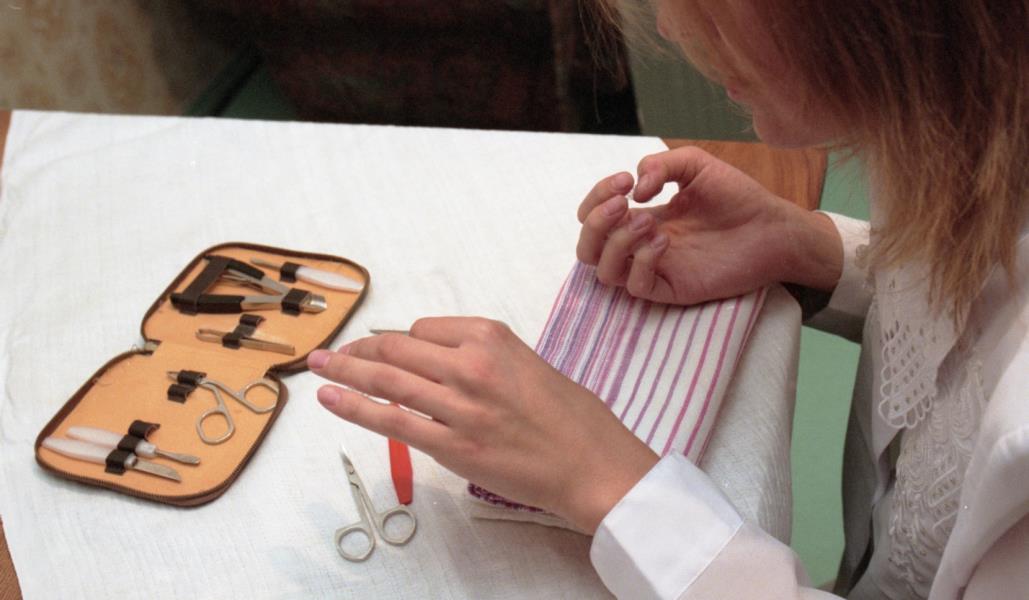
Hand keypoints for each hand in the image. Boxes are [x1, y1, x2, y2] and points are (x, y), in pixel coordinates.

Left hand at [308, 318, 657, 533]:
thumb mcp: (528, 363)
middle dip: (358, 350)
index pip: (423, 329)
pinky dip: (356, 408)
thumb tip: (438, 363)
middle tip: (333, 353)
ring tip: (318, 367)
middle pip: (396, 349)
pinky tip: (332, 400)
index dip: (398, 342)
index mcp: (491, 336)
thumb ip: (482, 358)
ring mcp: (459, 405)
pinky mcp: (452, 445)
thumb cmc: (571, 416)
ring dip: (345, 371)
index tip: (383, 350)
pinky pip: (393, 421)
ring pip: (387, 380)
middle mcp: (471, 364)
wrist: (593, 463)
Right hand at [577, 146, 841, 304]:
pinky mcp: (672, 289)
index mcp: (642, 216)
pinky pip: (636, 287)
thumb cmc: (737, 196)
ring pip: (604, 272)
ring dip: (617, 241)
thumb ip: (660, 164)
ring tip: (649, 221)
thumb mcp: (695, 164)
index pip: (595, 215)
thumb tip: (634, 191)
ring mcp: (655, 269)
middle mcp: (641, 245)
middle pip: (588, 248)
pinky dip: (641, 262)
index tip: (624, 180)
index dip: (597, 196)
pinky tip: (664, 242)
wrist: (772, 226)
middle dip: (595, 222)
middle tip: (623, 202)